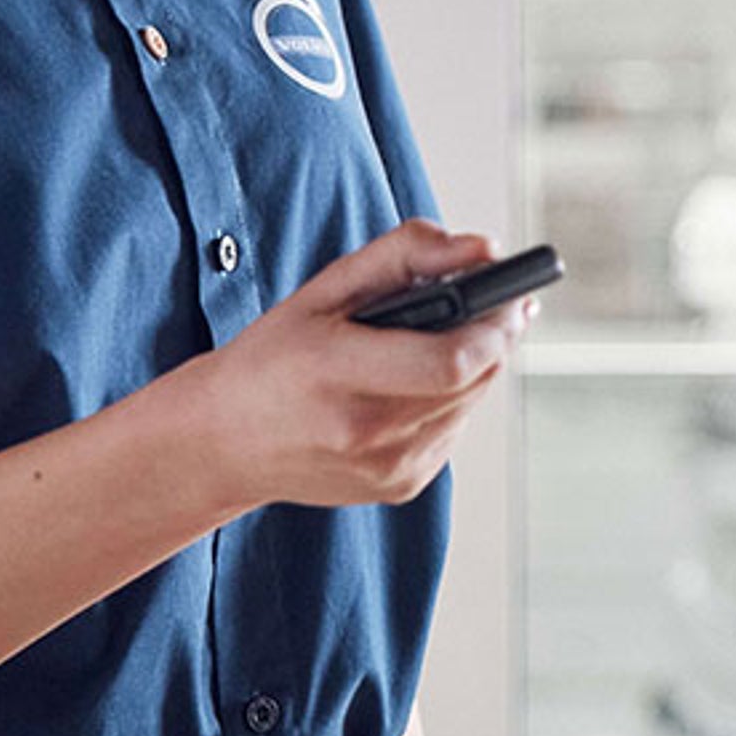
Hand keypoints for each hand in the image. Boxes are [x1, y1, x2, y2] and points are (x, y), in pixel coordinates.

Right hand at [182, 221, 533, 513]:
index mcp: (338, 375)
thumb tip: (481, 248)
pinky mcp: (400, 487)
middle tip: (500, 302)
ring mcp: (387, 469)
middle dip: (496, 335)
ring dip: (478, 365)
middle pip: (473, 380)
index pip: (451, 362)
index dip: (495, 325)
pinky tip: (425, 379)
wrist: (222, 443)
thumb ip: (404, 255)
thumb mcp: (323, 289)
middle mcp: (367, 433)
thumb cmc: (272, 356)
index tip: (513, 292)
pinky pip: (453, 430)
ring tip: (458, 333)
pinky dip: (452, 398)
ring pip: (471, 404)